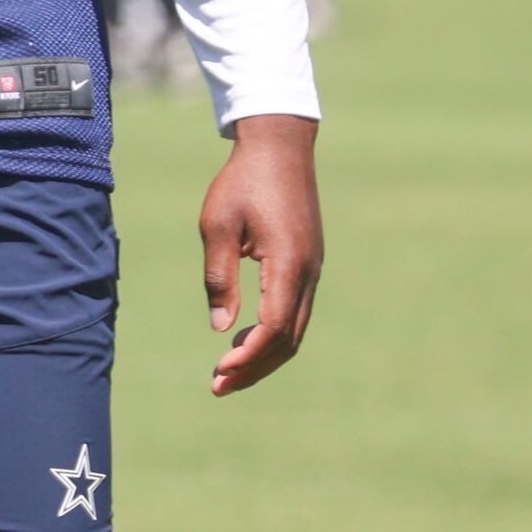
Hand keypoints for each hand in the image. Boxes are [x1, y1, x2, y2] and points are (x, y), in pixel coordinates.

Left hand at [201, 113, 322, 394]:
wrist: (279, 146)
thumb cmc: (243, 181)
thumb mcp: (218, 225)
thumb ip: (219, 277)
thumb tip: (222, 329)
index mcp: (289, 264)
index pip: (274, 328)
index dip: (248, 355)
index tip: (218, 370)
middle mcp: (309, 273)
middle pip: (289, 340)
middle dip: (255, 367)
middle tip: (218, 385)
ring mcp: (313, 269)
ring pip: (295, 329)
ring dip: (264, 354)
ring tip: (228, 370)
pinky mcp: (308, 264)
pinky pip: (296, 311)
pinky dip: (273, 332)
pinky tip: (245, 336)